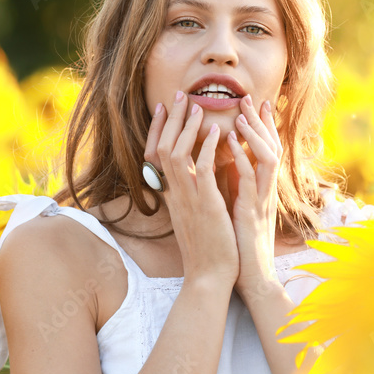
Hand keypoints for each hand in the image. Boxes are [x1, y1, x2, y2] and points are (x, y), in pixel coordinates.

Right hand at [144, 91, 238, 286]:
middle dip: (170, 120)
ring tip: (196, 106)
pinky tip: (218, 131)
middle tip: (177, 95)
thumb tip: (199, 170)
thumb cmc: (209, 247)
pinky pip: (201, 170)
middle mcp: (175, 195)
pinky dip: (207, 147)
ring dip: (186, 127)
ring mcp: (188, 200)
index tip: (164, 108)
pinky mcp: (206, 205)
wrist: (212, 277)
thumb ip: (194, 191)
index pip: (155, 156)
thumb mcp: (196, 214)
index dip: (158, 130)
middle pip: (161, 148)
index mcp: (172, 197)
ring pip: (176, 154)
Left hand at [226, 94, 282, 299]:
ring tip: (242, 116)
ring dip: (254, 136)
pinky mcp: (253, 213)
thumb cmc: (241, 245)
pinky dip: (243, 161)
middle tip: (251, 98)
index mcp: (260, 189)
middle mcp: (265, 190)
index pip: (264, 150)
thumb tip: (225, 163)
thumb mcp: (238, 208)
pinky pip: (251, 182)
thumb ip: (235, 185)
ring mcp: (261, 201)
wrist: (251, 277)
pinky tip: (233, 146)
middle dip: (261, 122)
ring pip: (267, 159)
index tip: (255, 104)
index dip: (261, 126)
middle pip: (270, 147)